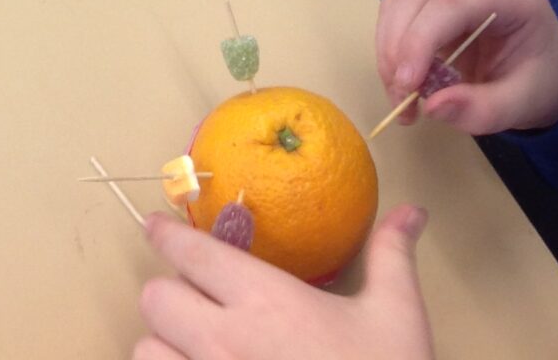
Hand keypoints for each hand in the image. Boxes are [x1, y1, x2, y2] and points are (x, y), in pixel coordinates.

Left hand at [136, 208, 433, 359]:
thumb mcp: (396, 315)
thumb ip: (391, 256)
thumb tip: (411, 211)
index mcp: (265, 300)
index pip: (191, 251)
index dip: (166, 234)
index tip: (154, 226)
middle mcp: (225, 340)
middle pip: (155, 297)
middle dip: (171, 294)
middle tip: (196, 301)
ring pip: (146, 351)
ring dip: (163, 346)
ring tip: (191, 349)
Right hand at [375, 0, 557, 136]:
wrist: (543, 61)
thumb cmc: (539, 77)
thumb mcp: (524, 104)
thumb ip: (483, 110)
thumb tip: (431, 106)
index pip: (452, 2)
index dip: (421, 41)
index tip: (406, 86)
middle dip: (398, 47)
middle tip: (399, 99)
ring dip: (389, 47)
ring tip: (399, 93)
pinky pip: (397, 5)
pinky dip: (391, 42)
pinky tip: (400, 74)